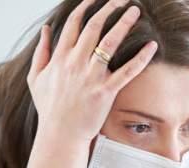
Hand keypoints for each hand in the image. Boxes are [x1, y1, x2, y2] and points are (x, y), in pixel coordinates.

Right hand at [27, 0, 156, 142]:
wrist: (60, 134)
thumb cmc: (49, 108)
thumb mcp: (36, 78)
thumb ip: (41, 52)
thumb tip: (46, 29)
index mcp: (61, 58)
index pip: (74, 23)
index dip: (86, 6)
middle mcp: (75, 63)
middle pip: (94, 26)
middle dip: (109, 7)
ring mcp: (91, 77)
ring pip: (110, 43)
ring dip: (124, 23)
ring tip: (136, 10)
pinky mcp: (105, 92)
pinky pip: (126, 72)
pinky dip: (141, 58)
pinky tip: (152, 46)